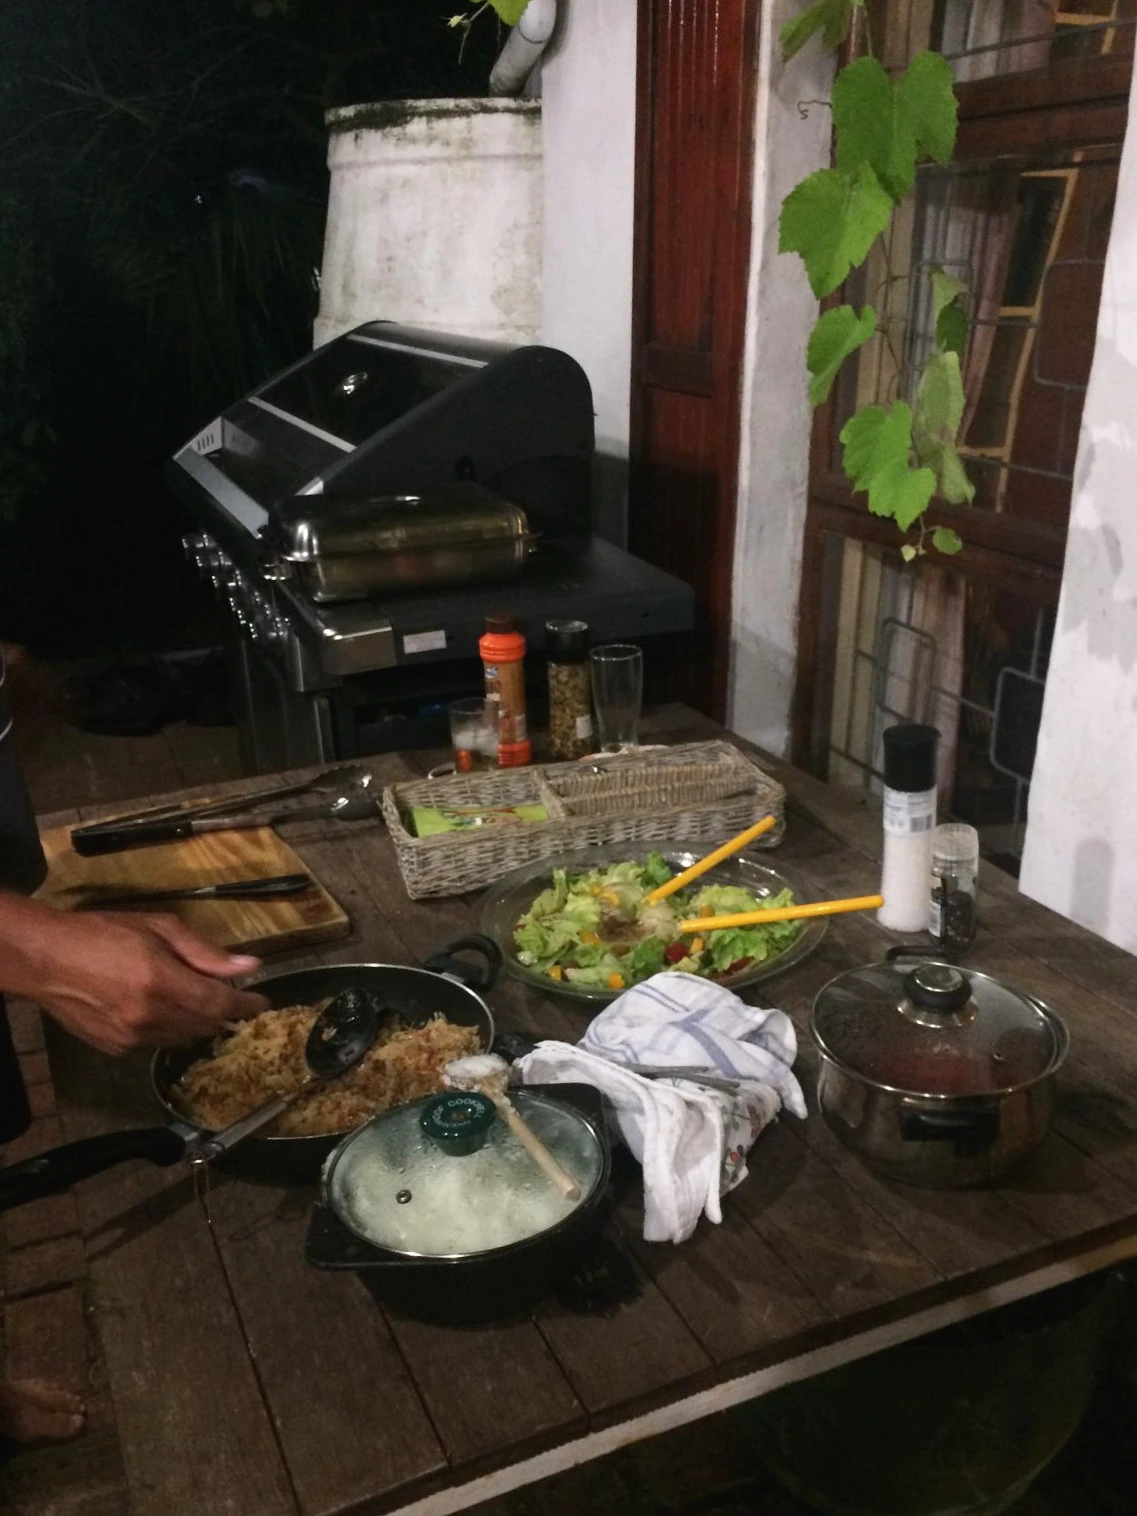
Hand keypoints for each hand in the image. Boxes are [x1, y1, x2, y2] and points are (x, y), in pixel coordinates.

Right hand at [0, 896, 269, 1055]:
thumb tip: (249, 965)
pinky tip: (160, 1008)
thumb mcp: (158, 928)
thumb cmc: (102, 933)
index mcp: (162, 982)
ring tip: (193, 998)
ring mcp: (131, 1038)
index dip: (246, 1005)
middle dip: (222, 1011)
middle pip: (205, 1025)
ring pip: (184, 1038)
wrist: (45, 960)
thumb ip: (205, 952)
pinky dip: (169, 1028)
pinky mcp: (116, 1049)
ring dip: (197, 1021)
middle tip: (228, 993)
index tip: (261, 1002)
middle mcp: (149, 1017)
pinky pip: (157, 1043)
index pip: (219, 1004)